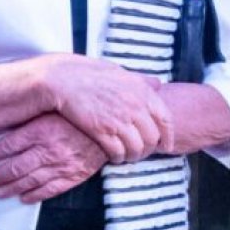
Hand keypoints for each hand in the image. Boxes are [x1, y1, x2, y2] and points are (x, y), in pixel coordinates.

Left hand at [0, 114, 105, 202]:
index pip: (6, 146)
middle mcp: (48, 149)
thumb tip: (5, 119)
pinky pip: (49, 190)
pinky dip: (34, 195)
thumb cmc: (79, 114)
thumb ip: (31, 117)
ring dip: (9, 188)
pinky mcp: (74, 175)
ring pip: (28, 181)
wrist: (112, 127)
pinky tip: (22, 198)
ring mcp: (61, 165)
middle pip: (14, 167)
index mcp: (40, 130)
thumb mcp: (52, 108)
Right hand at [41, 53, 171, 162]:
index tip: (165, 146)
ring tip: (126, 156)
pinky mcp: (102, 131)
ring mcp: (119, 119)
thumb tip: (157, 84)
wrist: (61, 79)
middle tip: (139, 152)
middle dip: (147, 149)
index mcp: (142, 91)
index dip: (168, 137)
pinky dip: (118, 158)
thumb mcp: (119, 71)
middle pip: (152, 138)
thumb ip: (140, 80)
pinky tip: (113, 156)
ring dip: (133, 156)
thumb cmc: (88, 73)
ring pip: (137, 149)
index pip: (166, 120)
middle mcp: (135, 106)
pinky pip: (118, 152)